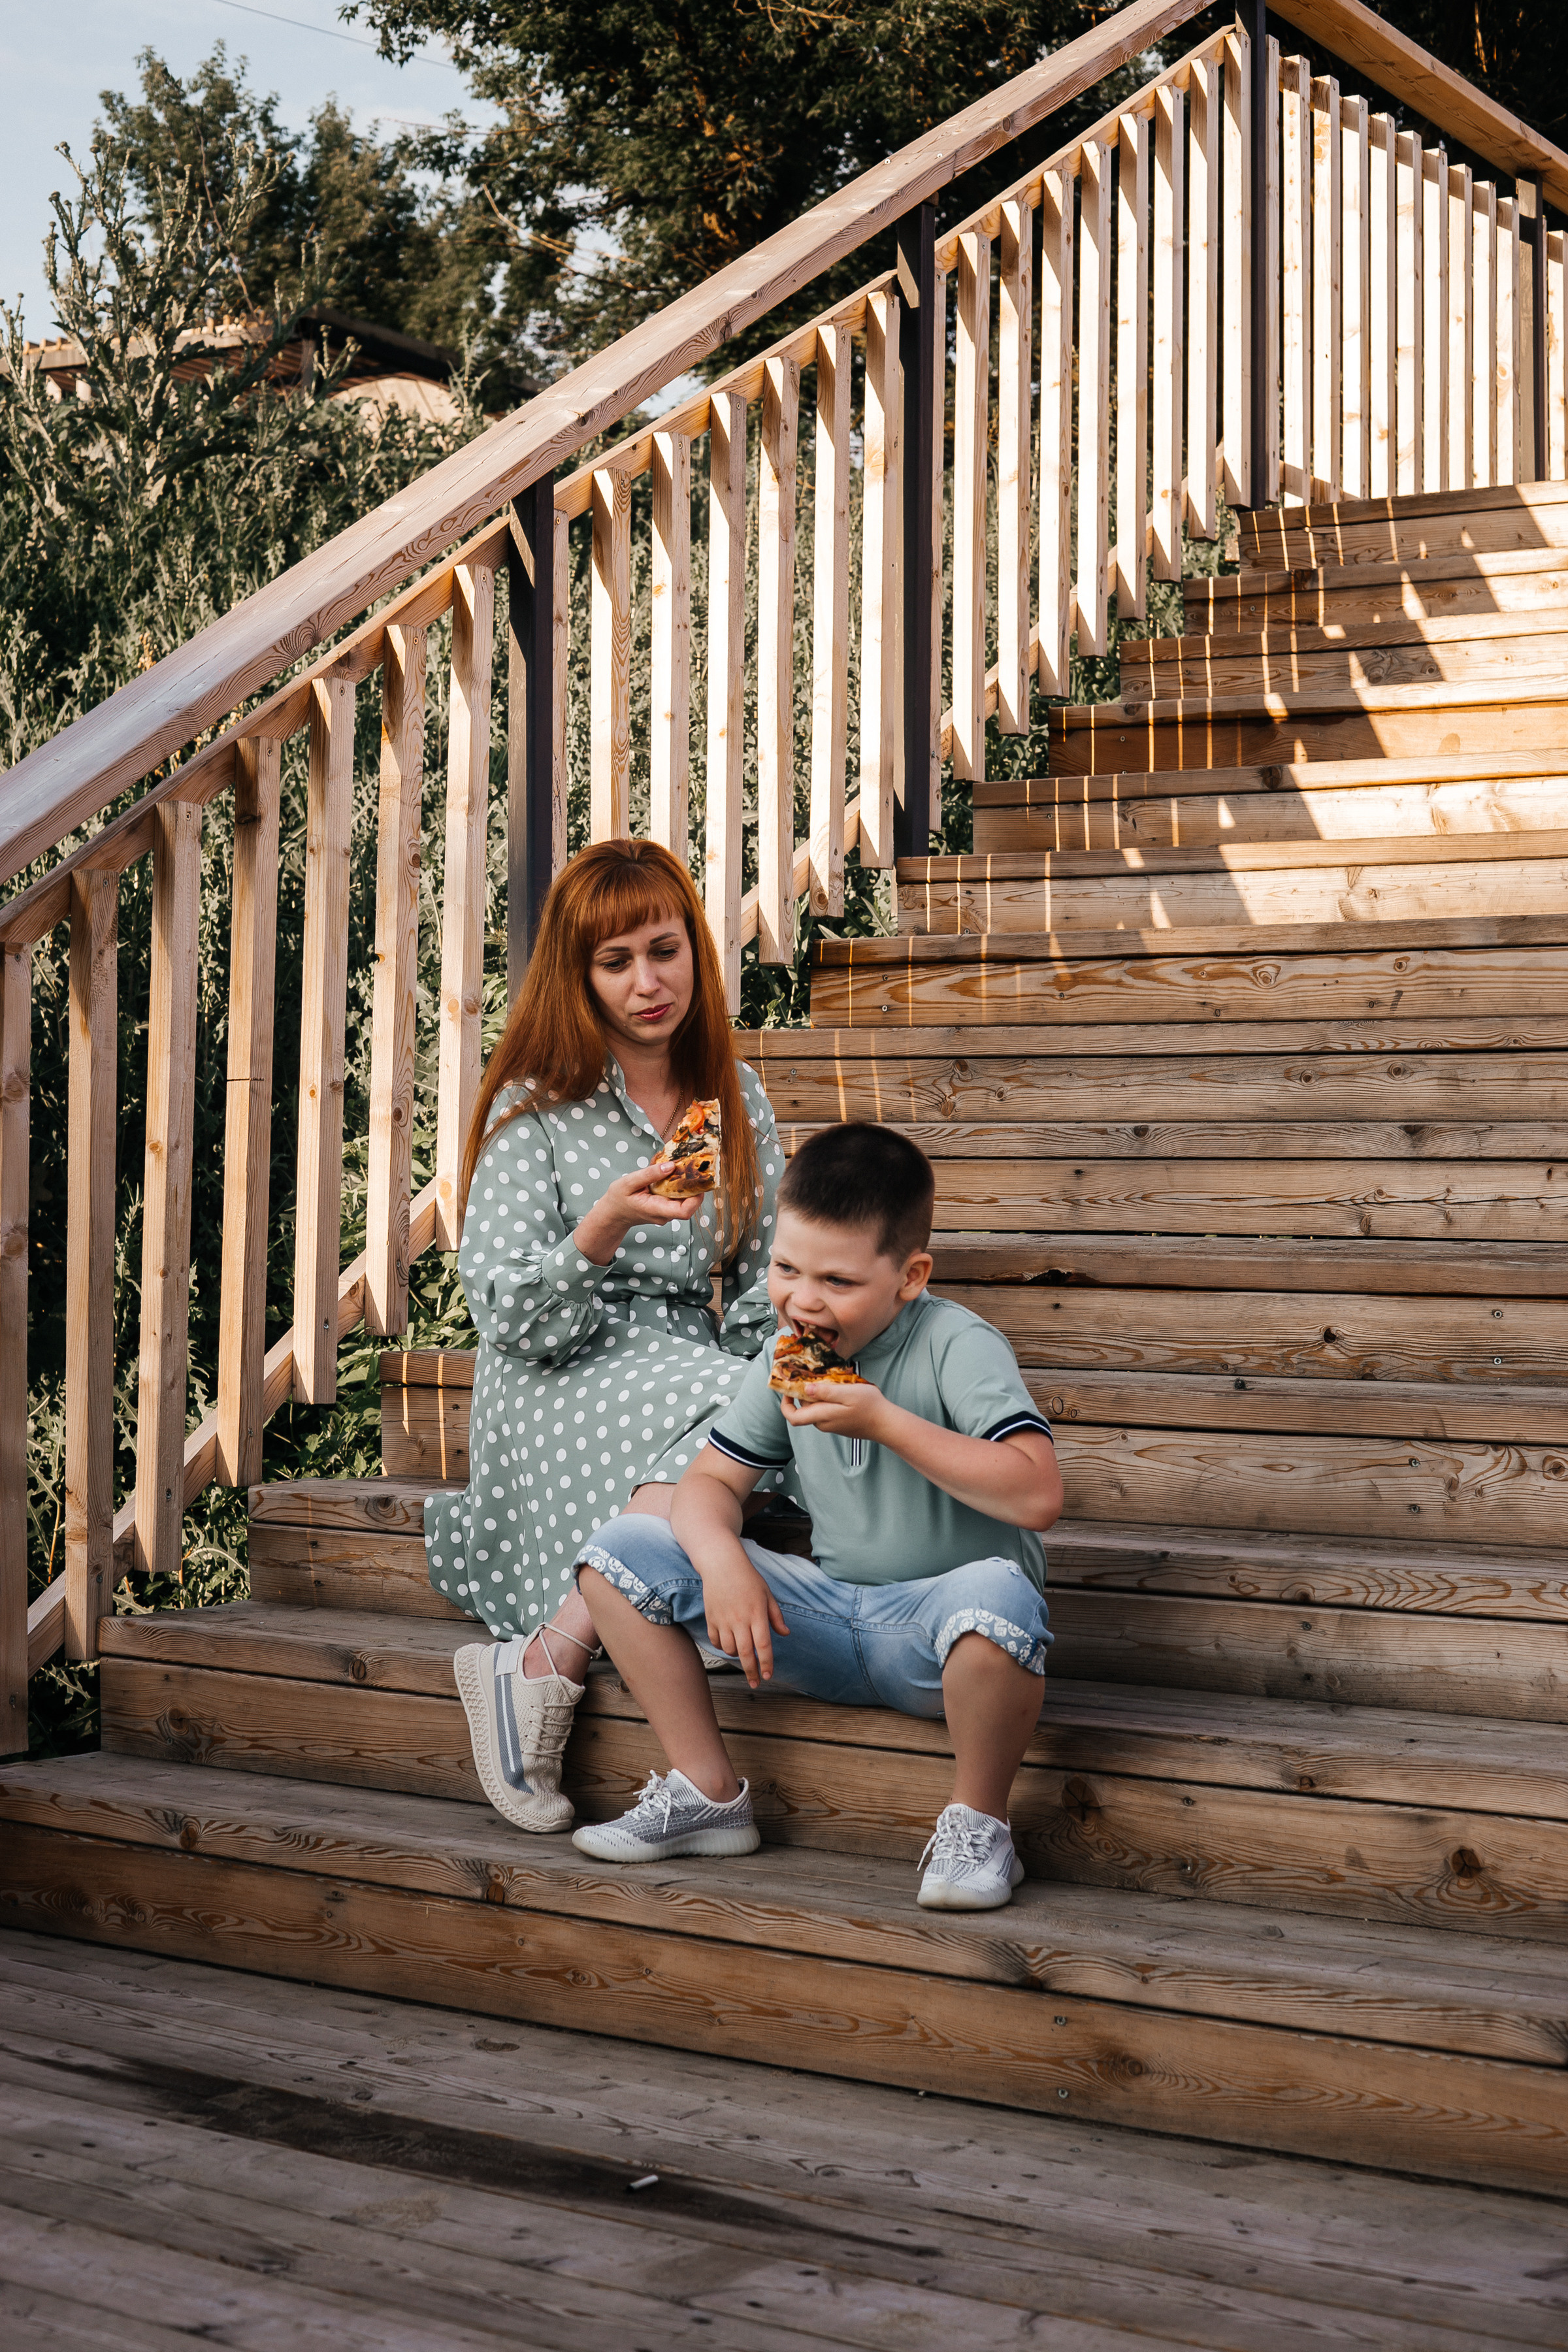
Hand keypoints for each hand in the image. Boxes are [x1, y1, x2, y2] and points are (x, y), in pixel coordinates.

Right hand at [573, 1157, 702, 1264]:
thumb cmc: (618, 1199)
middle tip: (692, 1165)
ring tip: (682, 1166)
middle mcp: (665, 1214)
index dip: (696, 1198)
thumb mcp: (628, 1182)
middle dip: (694, 1185)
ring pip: (685, 1199)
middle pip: (689, 1203)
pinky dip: (679, 1185)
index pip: (684, 1212)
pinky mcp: (667, 1208)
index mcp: (656, 1209)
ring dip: (687, 1183)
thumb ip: (649, 1174)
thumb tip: (671, 1166)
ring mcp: (667, 1213)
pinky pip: (678, 1197)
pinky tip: (673, 1173)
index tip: (697, 1181)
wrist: (614, 1214)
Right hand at [700, 1553, 789, 1688]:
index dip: (766, 1663)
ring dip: (737, 1656)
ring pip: (730, 1649)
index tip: (768, 1676)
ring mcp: (723, 1620)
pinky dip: (722, 1647)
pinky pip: (716, 1641)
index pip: (763, 1645)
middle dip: (751, 1672)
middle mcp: (740, 1620)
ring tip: (743, 1654)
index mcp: (757, 1614)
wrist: (722, 1565)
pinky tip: (729, 1644)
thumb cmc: (749, 1580)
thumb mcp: (767, 1595)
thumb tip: (785, 1634)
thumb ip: (776, 1617)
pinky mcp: (711, 1618)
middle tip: (755, 1683)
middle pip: (745, 1653)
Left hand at [781, 1378, 891, 1444]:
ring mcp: (831, 1425)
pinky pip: (825, 1410)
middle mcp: (823, 1423)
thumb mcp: (848, 1393)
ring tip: (829, 1380)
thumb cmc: (870, 1407)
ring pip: (815, 1408)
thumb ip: (826, 1392)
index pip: (793, 1417)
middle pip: (804, 1409)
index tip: (788, 1389)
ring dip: (817, 1395)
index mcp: (822, 1416)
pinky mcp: (838, 1423)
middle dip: (803, 1393)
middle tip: (812, 1375)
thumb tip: (805, 1389)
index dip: (785, 1404)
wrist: (885, 1424)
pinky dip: (826, 1399)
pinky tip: (838, 1390)